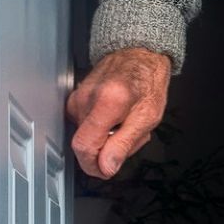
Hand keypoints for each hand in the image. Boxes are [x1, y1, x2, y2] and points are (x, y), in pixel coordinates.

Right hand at [66, 47, 172, 178]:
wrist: (140, 53)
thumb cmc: (149, 81)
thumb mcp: (148, 117)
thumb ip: (125, 144)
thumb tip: (106, 167)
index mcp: (108, 102)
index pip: (84, 146)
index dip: (92, 165)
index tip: (105, 170)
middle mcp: (87, 98)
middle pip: (85, 143)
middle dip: (106, 150)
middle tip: (130, 136)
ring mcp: (78, 96)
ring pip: (85, 135)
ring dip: (106, 138)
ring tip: (126, 123)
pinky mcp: (75, 97)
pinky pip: (84, 124)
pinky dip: (101, 127)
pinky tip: (116, 116)